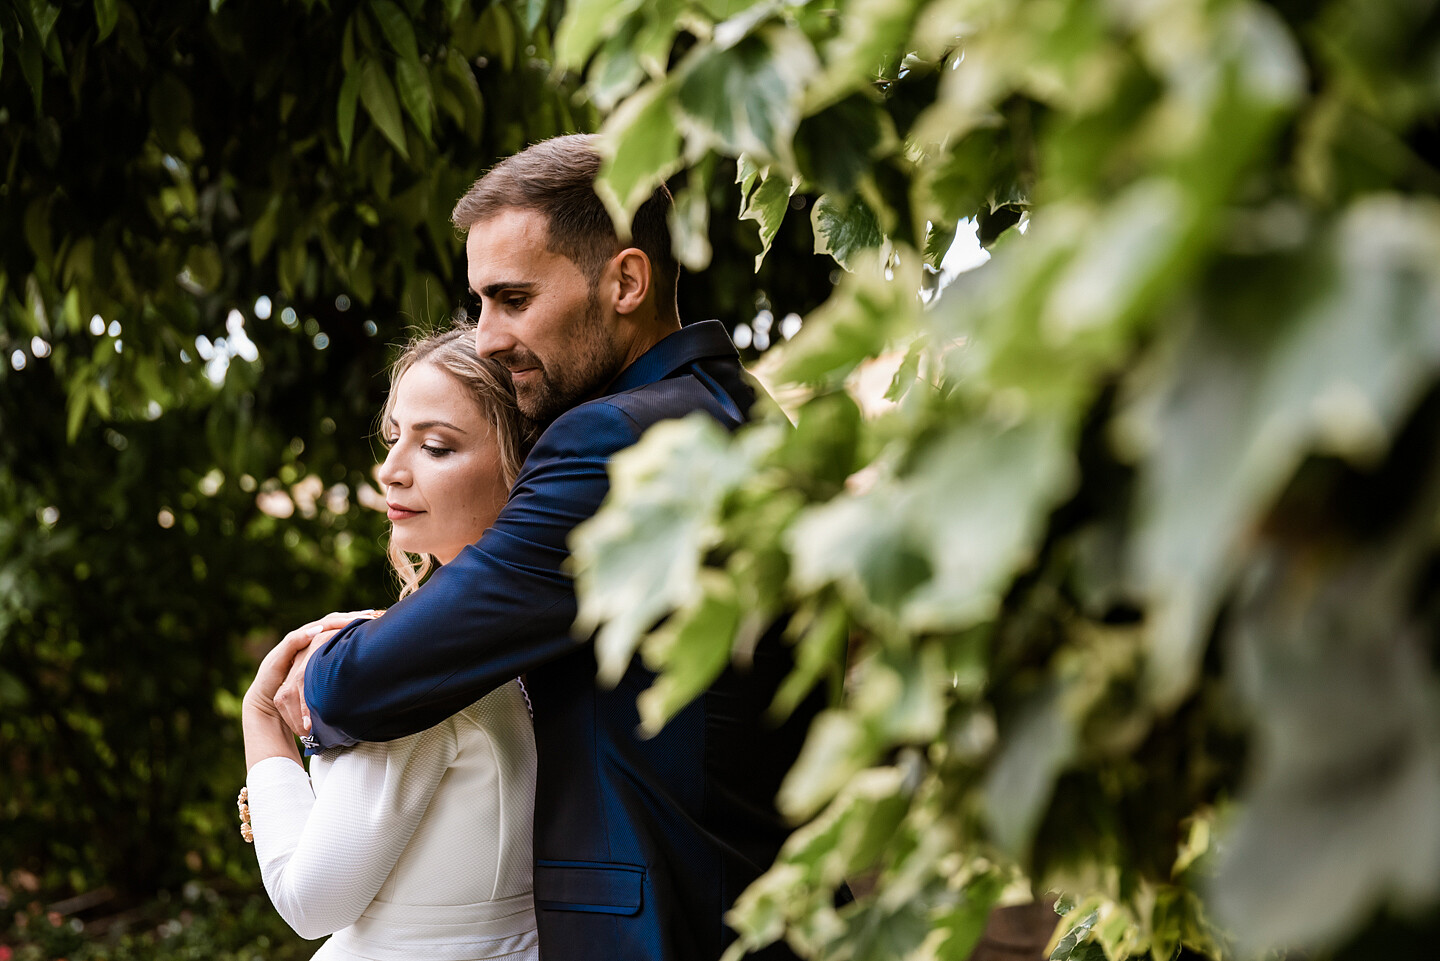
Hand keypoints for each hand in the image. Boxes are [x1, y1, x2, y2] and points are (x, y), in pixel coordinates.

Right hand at [270, 610, 381, 734]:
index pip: (342, 629)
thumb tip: (372, 682)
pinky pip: (293, 641)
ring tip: (351, 617)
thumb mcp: (328, 685)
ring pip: (316, 627)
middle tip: (372, 614)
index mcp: (320, 646)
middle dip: (351, 617)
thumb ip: (343, 678)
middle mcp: (307, 641)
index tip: (378, 619)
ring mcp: (294, 645)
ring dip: (334, 621)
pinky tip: (317, 631)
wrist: (269, 702)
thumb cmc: (301, 695)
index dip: (359, 623)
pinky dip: (305, 634)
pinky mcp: (279, 654)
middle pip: (332, 623)